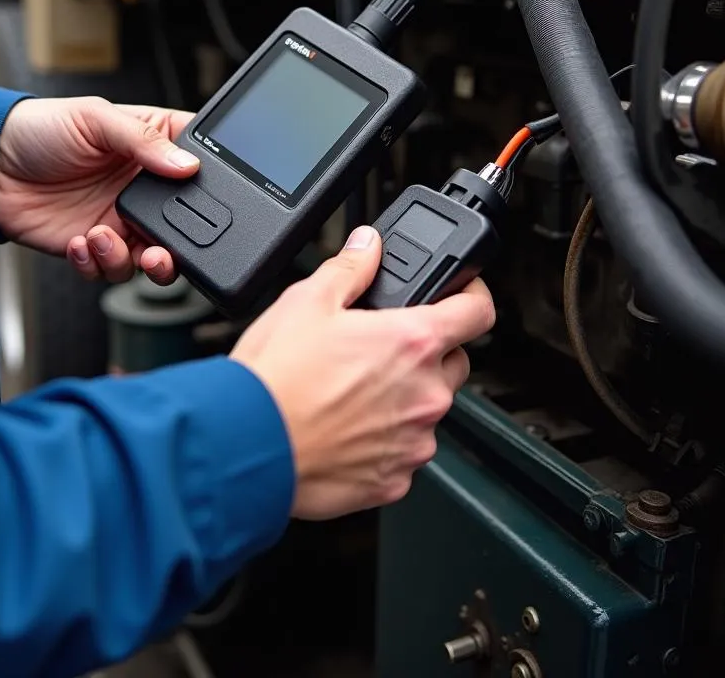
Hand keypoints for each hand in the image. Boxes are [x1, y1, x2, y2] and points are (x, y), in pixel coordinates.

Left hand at [0, 97, 197, 284]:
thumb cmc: (40, 128)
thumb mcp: (95, 119)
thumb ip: (143, 141)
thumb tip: (187, 165)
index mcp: (152, 149)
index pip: (199, 168)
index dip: (208, 186)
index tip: (199, 197)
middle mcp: (142, 189)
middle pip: (184, 228)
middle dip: (177, 249)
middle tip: (160, 252)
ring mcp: (120, 221)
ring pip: (150, 259)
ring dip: (127, 258)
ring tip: (100, 236)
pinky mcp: (92, 246)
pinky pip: (109, 270)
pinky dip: (95, 264)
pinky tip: (77, 242)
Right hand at [231, 226, 494, 520]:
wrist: (247, 446)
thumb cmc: (275, 379)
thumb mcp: (307, 301)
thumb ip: (351, 267)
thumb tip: (369, 244)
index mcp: (412, 342)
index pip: (478, 311)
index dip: (473, 294)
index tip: (463, 293)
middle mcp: (425, 395)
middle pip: (454, 363)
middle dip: (426, 352)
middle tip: (379, 348)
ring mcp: (413, 442)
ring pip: (426, 411)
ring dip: (402, 399)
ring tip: (349, 392)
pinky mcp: (394, 481)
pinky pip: (403, 453)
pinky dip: (383, 440)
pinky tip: (343, 428)